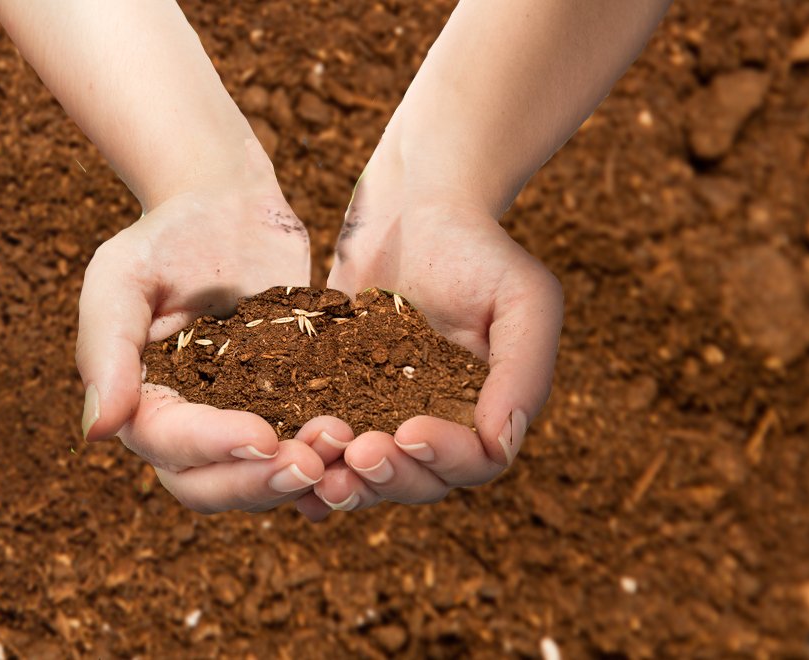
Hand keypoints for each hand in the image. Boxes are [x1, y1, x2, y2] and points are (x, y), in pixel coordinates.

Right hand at [77, 144, 351, 512]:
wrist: (230, 209)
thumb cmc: (166, 239)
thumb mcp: (121, 279)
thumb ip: (105, 350)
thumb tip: (98, 432)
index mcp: (142, 406)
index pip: (170, 446)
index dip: (214, 448)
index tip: (262, 435)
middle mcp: (189, 429)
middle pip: (212, 486)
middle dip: (260, 482)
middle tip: (311, 463)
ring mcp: (242, 421)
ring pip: (262, 478)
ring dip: (302, 476)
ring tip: (343, 444)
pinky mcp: (288, 407)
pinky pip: (304, 449)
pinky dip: (331, 462)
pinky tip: (363, 453)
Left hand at [296, 171, 562, 519]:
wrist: (413, 214)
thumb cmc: (478, 250)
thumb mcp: (524, 299)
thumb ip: (524, 370)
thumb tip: (502, 442)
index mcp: (485, 412)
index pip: (474, 462)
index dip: (444, 458)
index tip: (410, 428)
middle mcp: (437, 425)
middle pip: (418, 482)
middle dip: (389, 477)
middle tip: (359, 453)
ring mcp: (383, 417)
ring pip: (368, 477)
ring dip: (347, 485)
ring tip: (320, 472)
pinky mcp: (337, 400)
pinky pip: (324, 448)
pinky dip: (308, 469)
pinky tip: (284, 465)